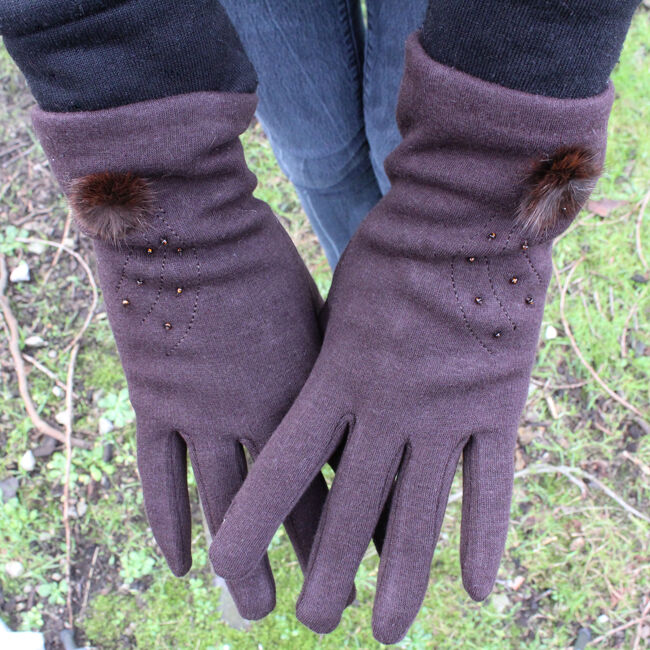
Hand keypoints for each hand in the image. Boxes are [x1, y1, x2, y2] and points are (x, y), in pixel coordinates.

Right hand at [32, 90, 326, 619]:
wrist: (191, 225)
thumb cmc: (267, 259)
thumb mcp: (316, 310)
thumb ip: (335, 362)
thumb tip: (356, 399)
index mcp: (309, 387)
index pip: (347, 470)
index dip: (366, 520)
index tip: (383, 557)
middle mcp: (259, 413)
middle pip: (293, 503)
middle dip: (315, 559)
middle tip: (330, 609)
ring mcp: (202, 412)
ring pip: (222, 508)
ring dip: (242, 565)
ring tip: (257, 609)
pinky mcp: (156, 402)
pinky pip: (160, 478)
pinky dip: (169, 524)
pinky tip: (183, 565)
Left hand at [209, 33, 612, 641]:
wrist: (460, 215)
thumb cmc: (389, 251)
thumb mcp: (339, 304)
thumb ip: (326, 360)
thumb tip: (313, 406)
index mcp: (337, 373)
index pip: (286, 462)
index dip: (255, 519)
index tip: (225, 565)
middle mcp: (387, 404)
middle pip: (352, 504)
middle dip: (328, 567)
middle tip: (311, 620)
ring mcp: (445, 408)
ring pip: (420, 510)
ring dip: (401, 577)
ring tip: (384, 630)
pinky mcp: (496, 403)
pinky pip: (489, 483)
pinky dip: (484, 537)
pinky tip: (477, 590)